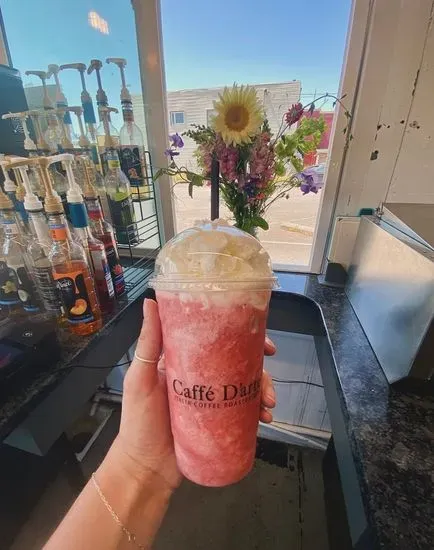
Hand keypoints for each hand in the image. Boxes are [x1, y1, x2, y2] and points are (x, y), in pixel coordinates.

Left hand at [112, 298, 275, 489]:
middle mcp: (201, 377)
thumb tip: (150, 301)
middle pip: (238, 363)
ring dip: (263, 390)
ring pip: (245, 387)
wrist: (145, 469)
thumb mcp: (140, 378)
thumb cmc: (138, 421)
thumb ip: (147, 343)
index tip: (260, 339)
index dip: (241, 336)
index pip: (216, 340)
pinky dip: (257, 412)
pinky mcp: (218, 423)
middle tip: (268, 378)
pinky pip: (243, 412)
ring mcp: (211, 400)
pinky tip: (263, 418)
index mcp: (184, 361)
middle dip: (259, 369)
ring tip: (267, 404)